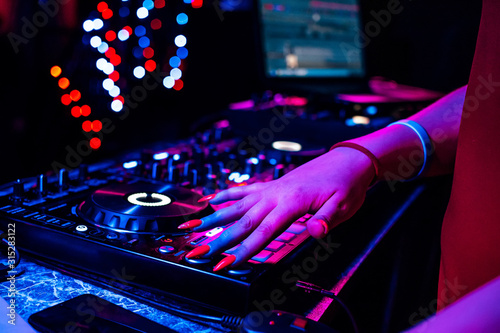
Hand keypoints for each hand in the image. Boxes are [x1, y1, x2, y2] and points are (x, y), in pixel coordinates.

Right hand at [179, 147, 375, 270]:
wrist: (348, 160)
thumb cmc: (347, 184)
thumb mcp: (344, 205)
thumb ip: (326, 219)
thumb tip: (315, 232)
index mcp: (291, 202)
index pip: (263, 231)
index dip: (243, 250)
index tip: (226, 263)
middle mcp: (275, 194)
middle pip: (242, 220)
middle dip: (218, 238)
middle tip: (197, 252)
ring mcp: (271, 188)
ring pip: (236, 205)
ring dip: (213, 217)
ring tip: (191, 226)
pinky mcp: (272, 185)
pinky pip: (244, 190)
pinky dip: (227, 194)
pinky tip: (212, 199)